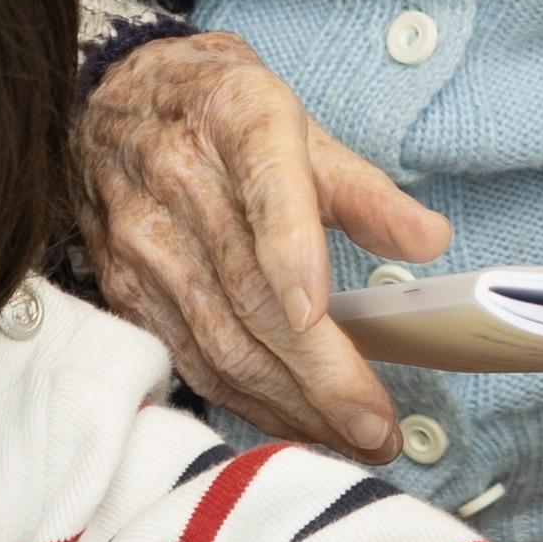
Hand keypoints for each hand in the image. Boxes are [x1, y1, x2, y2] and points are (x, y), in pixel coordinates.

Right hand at [82, 34, 448, 460]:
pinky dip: (244, 400)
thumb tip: (429, 241)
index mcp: (235, 121)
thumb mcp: (296, 120)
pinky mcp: (126, 288)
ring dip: (289, 402)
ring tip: (351, 439)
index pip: (265, 189)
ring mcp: (144, 241)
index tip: (318, 313)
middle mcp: (179, 182)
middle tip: (376, 426)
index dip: (289, 253)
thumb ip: (363, 188)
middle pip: (250, 292)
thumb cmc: (222, 112)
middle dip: (318, 372)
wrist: (113, 102)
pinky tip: (291, 423)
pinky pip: (190, 357)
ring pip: (220, 338)